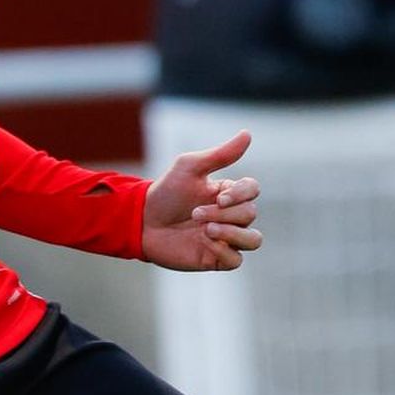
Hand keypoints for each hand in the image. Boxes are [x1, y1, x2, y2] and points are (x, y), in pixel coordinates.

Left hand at [141, 129, 261, 273]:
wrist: (141, 222)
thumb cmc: (165, 193)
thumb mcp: (190, 168)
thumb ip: (220, 154)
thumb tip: (248, 133)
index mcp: (227, 193)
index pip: (252, 190)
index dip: (241, 194)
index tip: (219, 197)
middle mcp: (230, 216)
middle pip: (250, 213)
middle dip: (224, 214)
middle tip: (195, 213)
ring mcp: (225, 238)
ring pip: (253, 240)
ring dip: (234, 233)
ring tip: (208, 230)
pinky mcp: (215, 258)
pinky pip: (236, 261)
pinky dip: (225, 252)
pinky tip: (206, 243)